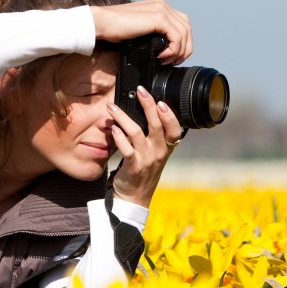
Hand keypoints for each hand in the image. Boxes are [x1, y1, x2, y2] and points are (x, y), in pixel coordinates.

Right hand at [90, 0, 192, 63]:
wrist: (102, 23)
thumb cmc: (116, 29)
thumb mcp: (141, 30)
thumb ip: (154, 33)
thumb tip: (165, 48)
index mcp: (160, 6)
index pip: (182, 24)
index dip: (183, 42)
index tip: (172, 56)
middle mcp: (163, 5)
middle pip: (187, 29)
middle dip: (184, 48)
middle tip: (173, 62)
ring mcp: (162, 10)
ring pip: (184, 34)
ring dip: (179, 51)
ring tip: (166, 61)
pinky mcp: (158, 18)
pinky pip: (176, 37)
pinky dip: (173, 50)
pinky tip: (161, 56)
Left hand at [106, 86, 183, 207]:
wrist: (135, 197)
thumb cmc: (144, 170)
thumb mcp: (155, 153)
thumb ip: (154, 135)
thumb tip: (146, 110)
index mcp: (166, 147)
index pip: (175, 129)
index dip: (170, 115)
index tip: (161, 101)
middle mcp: (159, 152)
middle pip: (156, 125)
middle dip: (148, 105)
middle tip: (140, 90)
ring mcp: (146, 159)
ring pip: (136, 132)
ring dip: (123, 117)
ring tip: (112, 107)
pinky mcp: (133, 166)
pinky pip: (126, 149)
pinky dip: (118, 136)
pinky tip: (112, 128)